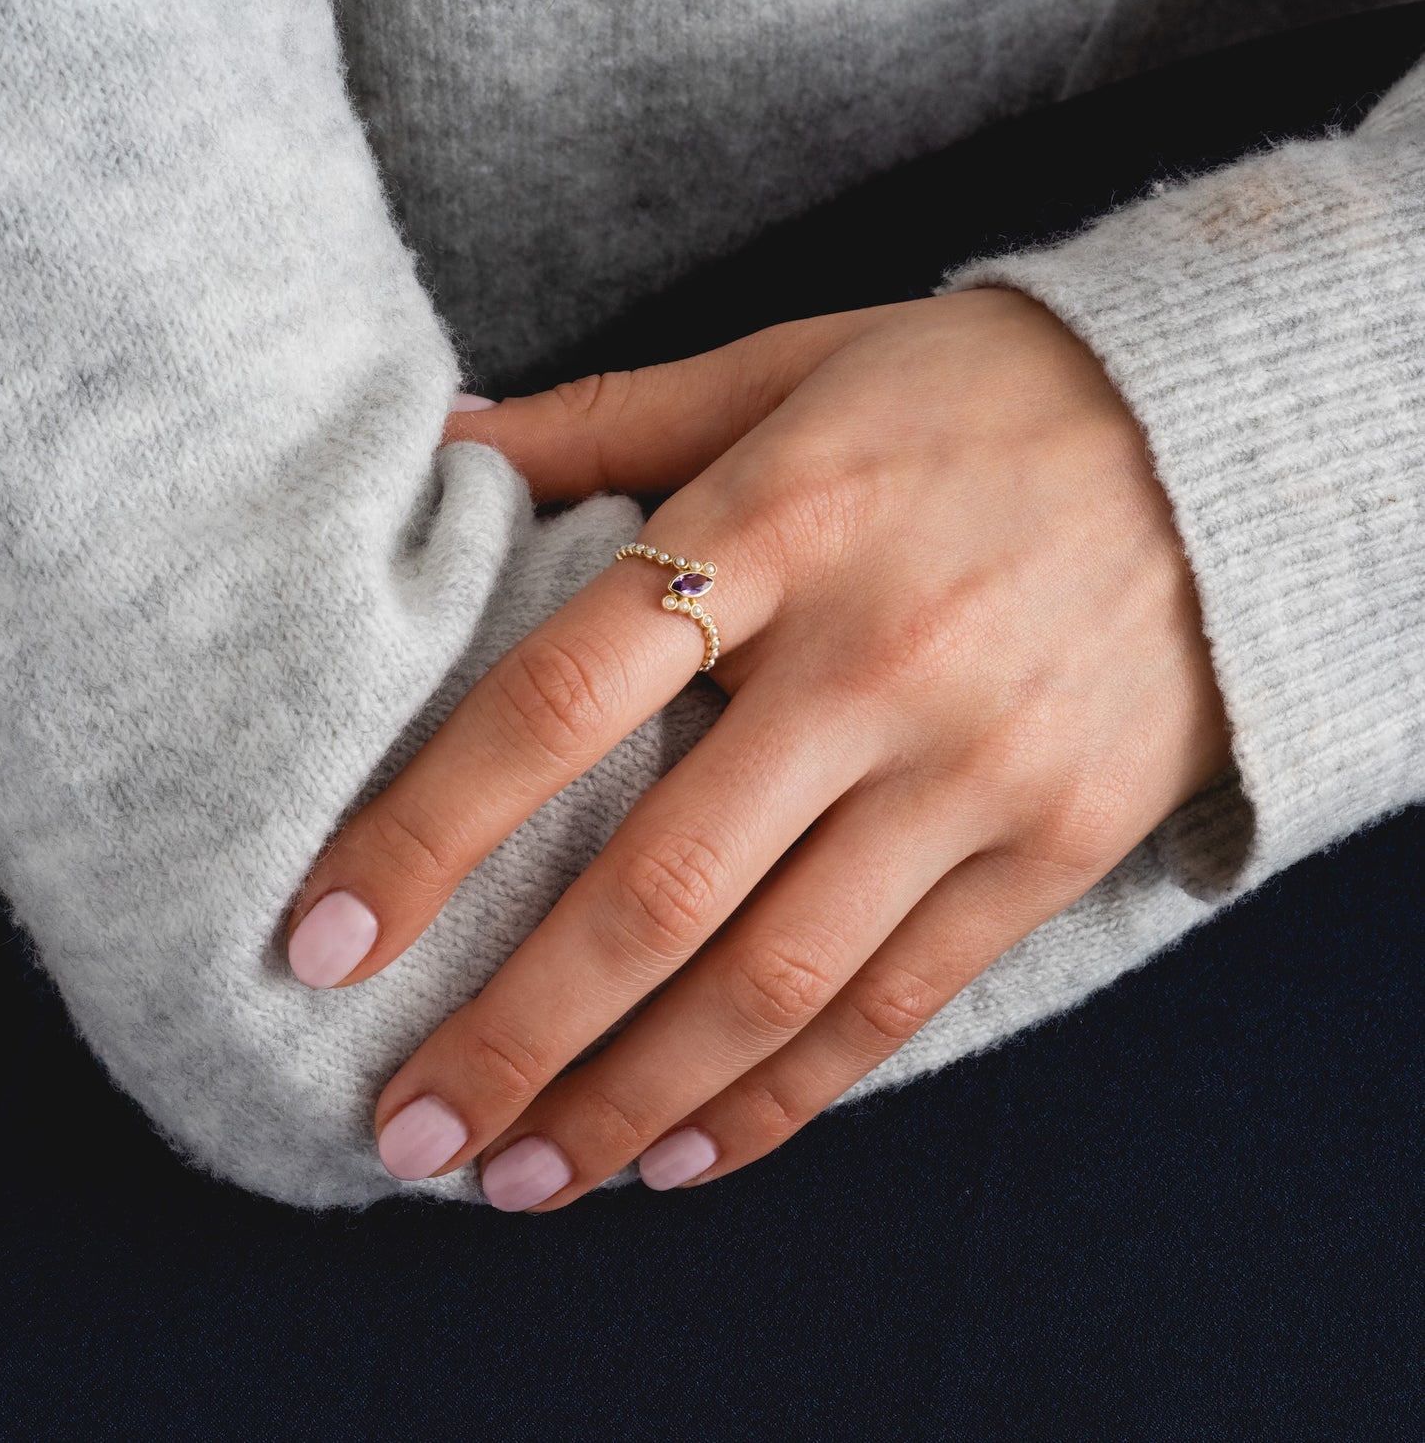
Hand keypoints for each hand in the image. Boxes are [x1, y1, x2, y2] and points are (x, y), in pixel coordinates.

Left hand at [284, 288, 1231, 1210]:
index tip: (326, 941)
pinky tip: (691, 1155)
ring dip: (633, 1099)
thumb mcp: (794, 366)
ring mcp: (973, 769)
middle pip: (657, 890)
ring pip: (774, 980)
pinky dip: (787, 1098)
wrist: (1218, 441)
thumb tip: (449, 445)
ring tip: (524, 1177)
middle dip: (515, 1032)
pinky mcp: (1052, 843)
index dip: (427, 831)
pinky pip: (898, 1000)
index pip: (560, 698)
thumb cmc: (976, 394)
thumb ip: (614, 421)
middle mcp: (870, 663)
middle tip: (409, 1126)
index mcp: (780, 526)